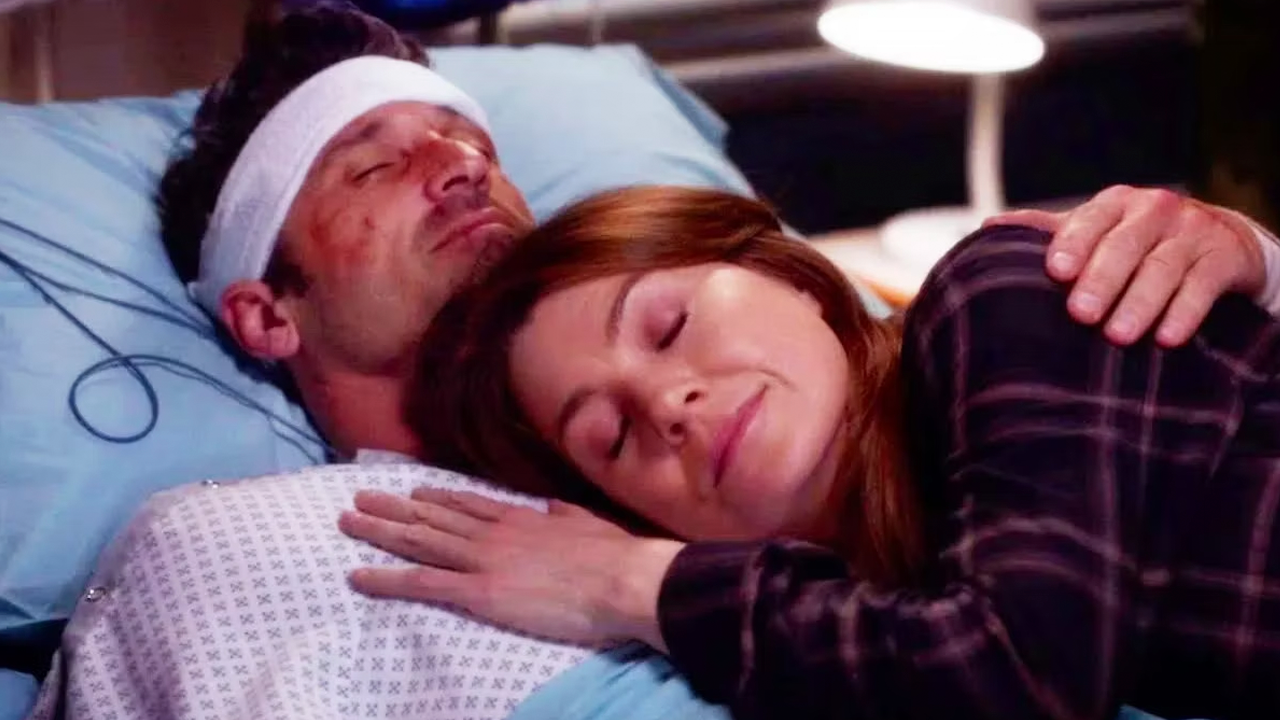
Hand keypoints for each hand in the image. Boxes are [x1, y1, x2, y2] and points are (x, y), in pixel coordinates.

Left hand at [338, 488, 682, 648]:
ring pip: (419, 541)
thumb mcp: (588, 523)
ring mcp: (482, 559)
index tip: (413, 491)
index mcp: (521, 517)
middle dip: (393, 508)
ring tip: (347, 520)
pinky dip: (387, 578)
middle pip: (432, 518)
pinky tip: (357, 575)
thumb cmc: (613, 555)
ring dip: (380, 531)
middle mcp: (493, 532)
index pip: (468, 504)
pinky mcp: (478, 590)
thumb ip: (565, 514)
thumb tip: (553, 504)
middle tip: (359, 497)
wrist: (620, 578)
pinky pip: (422, 583)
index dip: (436, 498)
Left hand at [986, 185, 1263, 346]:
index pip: (1090, 220)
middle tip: (1081, 314)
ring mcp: (1193, 231)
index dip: (1073, 244)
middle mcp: (1155, 210)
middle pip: (1126, 244)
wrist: (1217, 240)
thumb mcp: (1096, 229)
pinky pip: (1203, 285)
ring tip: (1118, 335)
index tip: (1055, 272)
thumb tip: (987, 228)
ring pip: (1164, 267)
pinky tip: (1167, 338)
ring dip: (1141, 303)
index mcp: (1115, 203)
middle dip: (1103, 279)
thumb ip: (1048, 231)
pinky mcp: (1224, 257)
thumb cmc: (1136, 240)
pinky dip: (1185, 312)